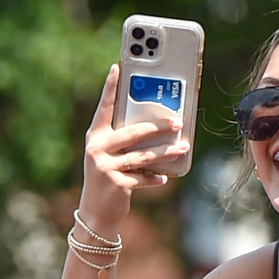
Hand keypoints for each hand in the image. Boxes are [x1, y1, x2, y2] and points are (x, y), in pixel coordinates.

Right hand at [79, 65, 185, 222]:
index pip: (104, 107)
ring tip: (182, 146)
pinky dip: (155, 178)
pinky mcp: (116, 184)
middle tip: (177, 121)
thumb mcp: (109, 155)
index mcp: (95, 136)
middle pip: (133, 132)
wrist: (95, 211)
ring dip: (166, 151)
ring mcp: (105, 167)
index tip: (117, 67)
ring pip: (143, 155)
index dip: (110, 87)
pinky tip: (165, 178)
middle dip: (158, 126)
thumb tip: (157, 128)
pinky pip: (142, 177)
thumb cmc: (108, 177)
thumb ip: (124, 141)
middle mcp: (97, 148)